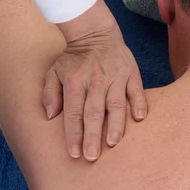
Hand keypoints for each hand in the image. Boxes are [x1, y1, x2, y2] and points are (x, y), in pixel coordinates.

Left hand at [43, 0, 146, 161]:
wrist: (95, 33)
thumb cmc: (74, 59)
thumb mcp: (54, 72)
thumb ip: (49, 94)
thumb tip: (51, 116)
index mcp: (75, 82)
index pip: (73, 114)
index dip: (73, 135)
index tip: (74, 154)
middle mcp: (95, 81)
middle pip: (93, 114)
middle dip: (92, 137)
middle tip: (91, 157)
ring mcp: (115, 78)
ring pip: (116, 105)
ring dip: (115, 125)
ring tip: (113, 143)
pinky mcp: (131, 74)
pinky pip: (136, 91)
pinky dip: (139, 104)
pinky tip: (139, 119)